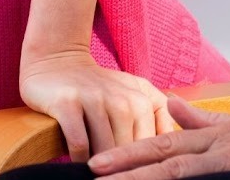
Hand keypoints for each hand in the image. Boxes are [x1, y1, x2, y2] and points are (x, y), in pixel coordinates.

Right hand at [19, 49, 174, 163]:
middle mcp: (122, 97)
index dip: (149, 162)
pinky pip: (79, 142)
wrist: (57, 61)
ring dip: (104, 166)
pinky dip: (80, 159)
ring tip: (101, 174)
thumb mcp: (134, 91)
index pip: (153, 141)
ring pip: (107, 148)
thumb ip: (158, 114)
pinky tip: (80, 164)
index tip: (146, 173)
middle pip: (131, 148)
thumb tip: (173, 146)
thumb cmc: (99, 87)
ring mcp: (94, 99)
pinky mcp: (67, 103)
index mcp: (142, 97)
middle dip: (127, 167)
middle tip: (122, 177)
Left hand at [88, 98, 229, 177]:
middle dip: (128, 167)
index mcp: (209, 136)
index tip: (97, 163)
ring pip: (180, 175)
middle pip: (165, 159)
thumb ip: (198, 119)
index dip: (129, 153)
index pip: (161, 144)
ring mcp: (227, 166)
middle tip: (94, 172)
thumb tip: (169, 103)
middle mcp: (214, 150)